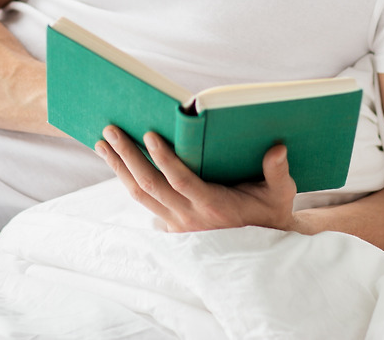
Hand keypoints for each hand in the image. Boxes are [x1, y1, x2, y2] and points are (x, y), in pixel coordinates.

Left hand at [95, 126, 297, 232]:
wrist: (260, 253)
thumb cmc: (270, 216)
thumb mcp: (280, 195)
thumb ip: (278, 172)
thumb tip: (277, 148)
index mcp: (214, 206)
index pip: (182, 182)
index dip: (164, 159)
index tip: (149, 135)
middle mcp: (189, 217)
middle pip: (150, 186)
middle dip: (127, 157)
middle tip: (111, 130)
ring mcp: (176, 223)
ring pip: (140, 195)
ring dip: (119, 167)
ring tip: (103, 143)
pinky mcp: (170, 225)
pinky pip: (143, 200)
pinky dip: (126, 179)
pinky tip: (116, 160)